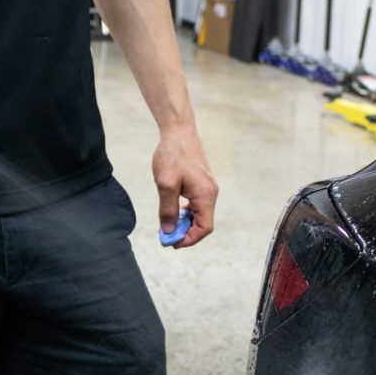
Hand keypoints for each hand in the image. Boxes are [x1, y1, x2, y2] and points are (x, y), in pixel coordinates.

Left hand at [152, 123, 217, 247]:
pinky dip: (185, 212)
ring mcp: (207, 188)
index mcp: (205, 196)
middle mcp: (210, 193)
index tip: (172, 242)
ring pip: (199, 215)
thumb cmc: (173, 156)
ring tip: (167, 223)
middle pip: (203, 224)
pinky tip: (173, 210)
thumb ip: (168, 210)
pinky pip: (196, 205)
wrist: (178, 132)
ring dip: (184, 222)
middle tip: (165, 235)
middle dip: (185, 232)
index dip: (189, 239)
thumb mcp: (166, 185)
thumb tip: (169, 231)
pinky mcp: (201, 184)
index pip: (204, 228)